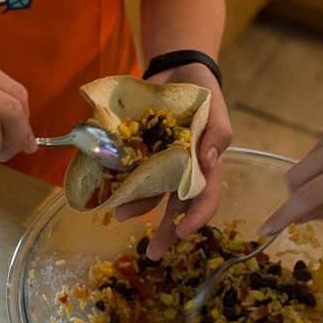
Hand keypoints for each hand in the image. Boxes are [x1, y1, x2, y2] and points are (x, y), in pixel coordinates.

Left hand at [115, 62, 231, 258]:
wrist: (177, 69)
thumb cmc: (205, 94)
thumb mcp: (217, 111)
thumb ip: (216, 136)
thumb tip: (207, 162)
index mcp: (205, 166)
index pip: (205, 199)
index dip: (195, 219)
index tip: (181, 233)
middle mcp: (181, 170)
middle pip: (175, 207)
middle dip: (166, 232)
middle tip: (152, 253)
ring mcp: (159, 162)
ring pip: (149, 192)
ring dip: (135, 206)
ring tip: (117, 214)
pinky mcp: (139, 150)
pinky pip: (129, 169)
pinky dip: (118, 180)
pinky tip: (105, 189)